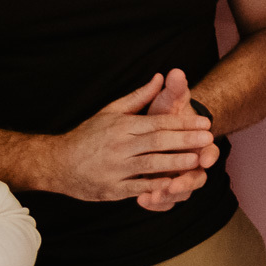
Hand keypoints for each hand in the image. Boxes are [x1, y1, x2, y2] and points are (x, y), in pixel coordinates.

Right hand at [56, 74, 215, 204]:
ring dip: (176, 163)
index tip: (204, 123)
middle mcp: (119, 146)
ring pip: (150, 165)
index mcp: (121, 126)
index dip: (183, 123)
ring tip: (198, 160)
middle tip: (209, 138)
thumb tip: (160, 76)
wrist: (57, 163)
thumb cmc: (88, 135)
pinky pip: (137, 188)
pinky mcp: (111, 189)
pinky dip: (155, 186)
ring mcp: (115, 169)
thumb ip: (138, 97)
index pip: (157, 123)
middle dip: (185, 141)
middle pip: (157, 142)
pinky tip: (174, 184)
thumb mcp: (110, 111)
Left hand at [138, 69, 219, 210]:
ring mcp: (180, 177)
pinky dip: (157, 203)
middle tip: (174, 185)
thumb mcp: (171, 100)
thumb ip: (176, 89)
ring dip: (169, 196)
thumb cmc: (167, 114)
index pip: (210, 152)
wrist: (159, 131)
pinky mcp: (167, 188)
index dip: (208, 156)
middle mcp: (193, 164)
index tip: (203, 159)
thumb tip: (176, 72)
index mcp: (199, 144)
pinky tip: (143, 200)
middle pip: (197, 178)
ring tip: (153, 197)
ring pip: (181, 193)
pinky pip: (166, 201)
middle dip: (185, 182)